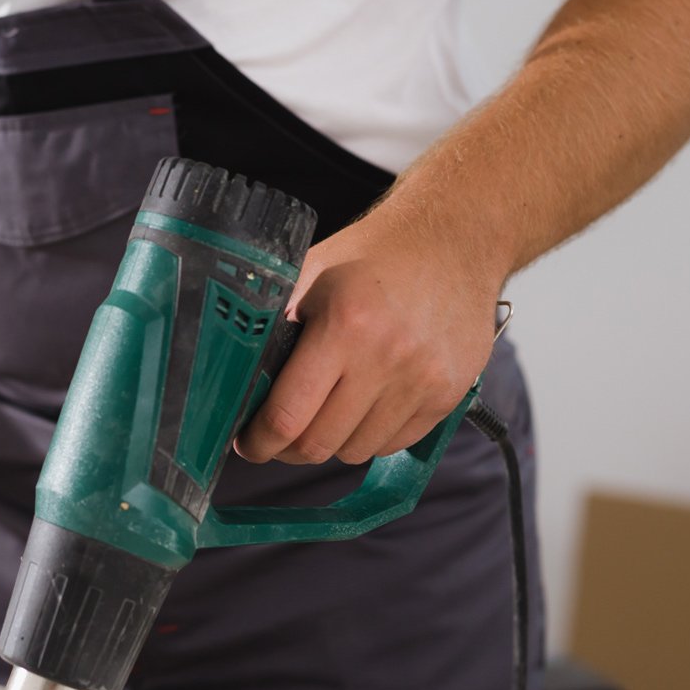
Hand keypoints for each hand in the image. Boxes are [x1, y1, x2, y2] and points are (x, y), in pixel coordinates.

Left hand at [235, 215, 504, 464]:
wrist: (453, 238)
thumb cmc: (374, 254)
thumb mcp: (313, 272)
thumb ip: (276, 320)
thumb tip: (236, 373)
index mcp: (344, 325)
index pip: (287, 415)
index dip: (258, 441)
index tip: (247, 442)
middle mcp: (387, 358)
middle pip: (319, 444)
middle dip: (286, 450)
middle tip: (275, 437)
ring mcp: (422, 381)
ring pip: (355, 451)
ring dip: (329, 442)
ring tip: (320, 416)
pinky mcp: (448, 394)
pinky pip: (392, 443)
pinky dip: (368, 436)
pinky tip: (358, 408)